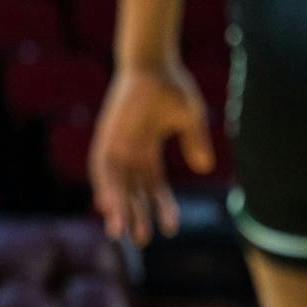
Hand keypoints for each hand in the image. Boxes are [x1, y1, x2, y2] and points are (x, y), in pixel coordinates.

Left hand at [89, 63, 215, 245]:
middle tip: (141, 242)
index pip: (156, 187)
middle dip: (137, 216)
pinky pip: (102, 166)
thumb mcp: (189, 119)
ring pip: (115, 185)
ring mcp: (116, 145)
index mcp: (149, 151)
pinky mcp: (105, 137)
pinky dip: (104, 185)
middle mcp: (130, 152)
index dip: (163, 208)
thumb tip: (205, 169)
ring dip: (118, 208)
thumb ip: (195, 142)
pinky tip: (106, 204)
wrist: (153, 64)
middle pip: (133, 192)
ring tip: (121, 234)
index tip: (171, 230)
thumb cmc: (171, 87)